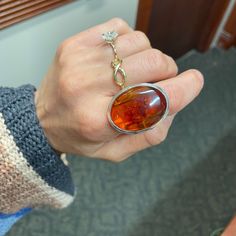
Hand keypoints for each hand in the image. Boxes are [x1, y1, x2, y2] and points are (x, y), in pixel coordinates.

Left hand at [35, 18, 203, 161]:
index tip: (193, 81)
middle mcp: (88, 87)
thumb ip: (150, 133)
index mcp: (100, 121)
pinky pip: (120, 29)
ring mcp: (80, 60)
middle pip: (154, 62)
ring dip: (146, 56)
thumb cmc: (80, 137)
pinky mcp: (75, 43)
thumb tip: (175, 104)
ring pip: (140, 42)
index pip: (157, 99)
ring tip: (132, 72)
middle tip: (154, 82)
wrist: (41, 118)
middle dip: (166, 71)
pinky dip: (128, 42)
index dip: (184, 89)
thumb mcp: (115, 151)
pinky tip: (119, 59)